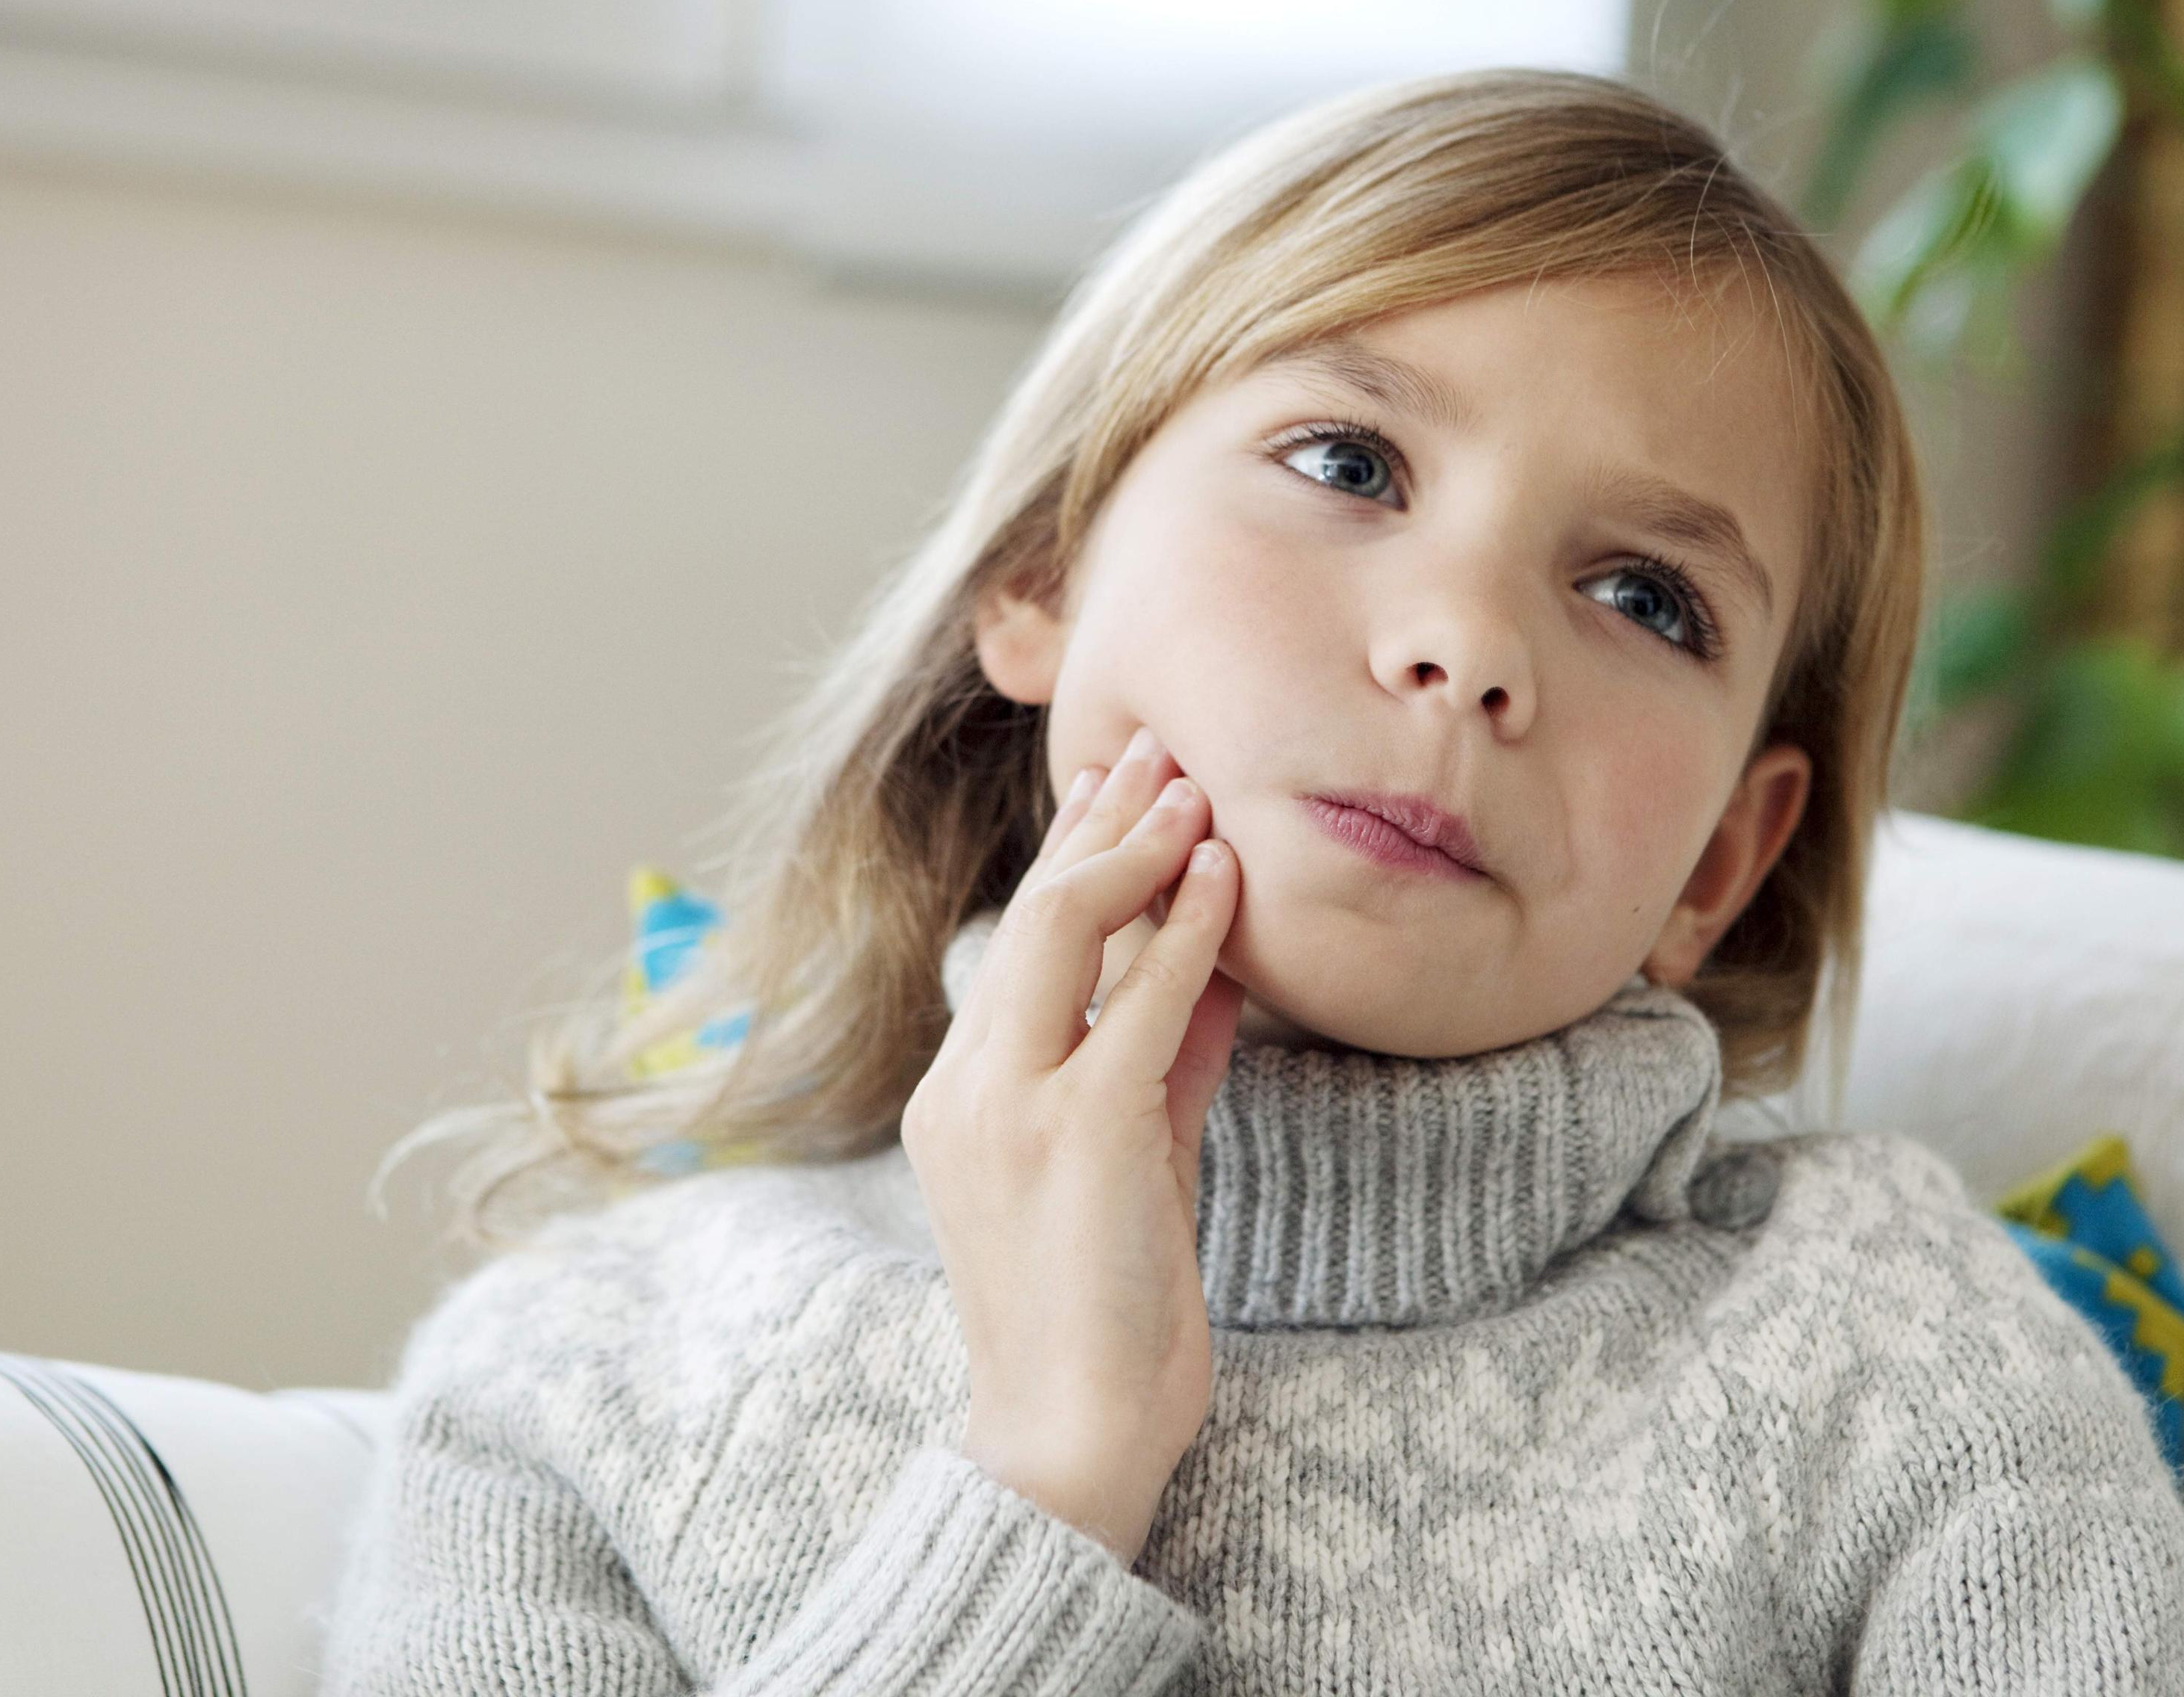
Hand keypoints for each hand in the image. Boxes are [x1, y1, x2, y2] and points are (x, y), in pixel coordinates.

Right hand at [900, 724, 1244, 1563]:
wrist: (1072, 1433)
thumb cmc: (1106, 1310)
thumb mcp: (1134, 1160)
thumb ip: (1161, 1063)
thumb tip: (1213, 971)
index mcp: (959, 1097)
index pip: (1018, 946)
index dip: (1071, 857)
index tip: (1116, 791)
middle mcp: (968, 1089)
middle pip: (1032, 916)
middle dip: (1099, 823)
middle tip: (1156, 751)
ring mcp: (1014, 1107)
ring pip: (1069, 931)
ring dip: (1139, 847)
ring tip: (1195, 785)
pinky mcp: (1081, 1132)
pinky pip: (1142, 1002)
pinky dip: (1189, 930)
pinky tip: (1224, 874)